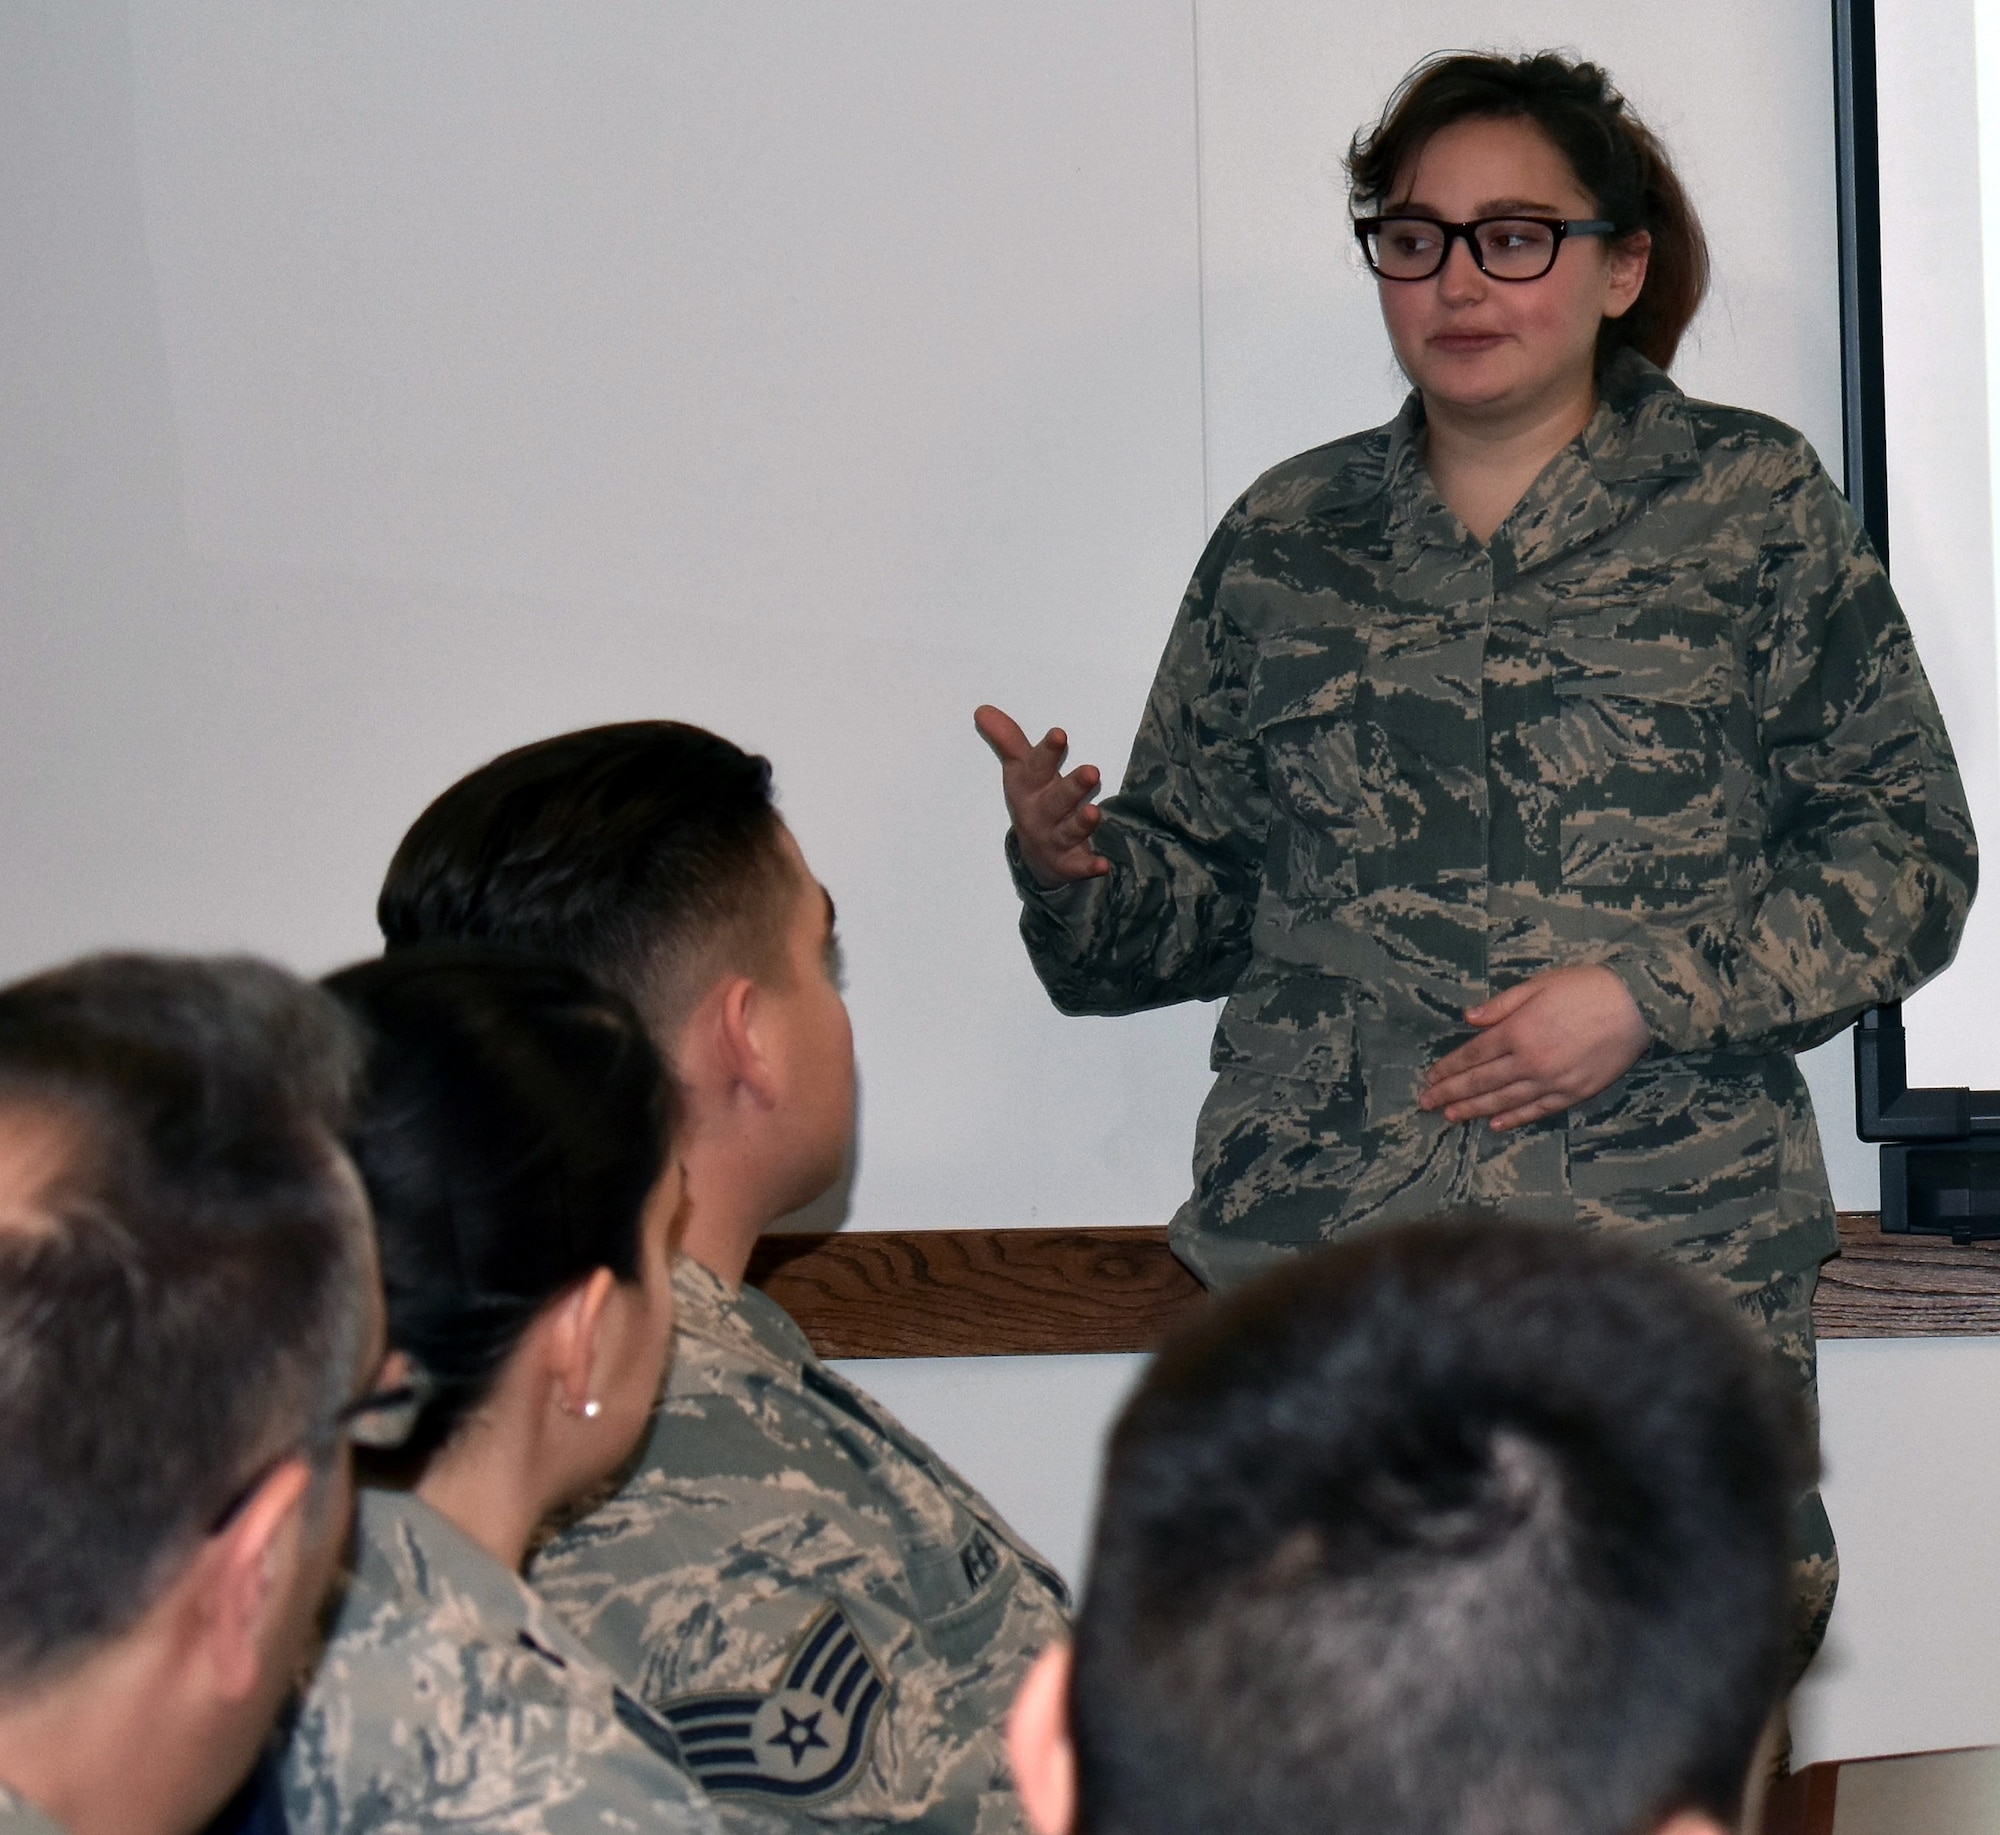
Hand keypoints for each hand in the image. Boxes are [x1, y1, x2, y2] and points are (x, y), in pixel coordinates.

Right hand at [974, 704, 1111, 889]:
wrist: (1037, 856)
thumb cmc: (1033, 800)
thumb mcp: (1021, 771)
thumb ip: (1009, 740)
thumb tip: (982, 709)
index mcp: (1028, 788)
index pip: (1036, 767)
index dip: (1047, 752)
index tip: (1060, 735)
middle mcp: (1039, 814)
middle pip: (1056, 800)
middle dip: (1072, 787)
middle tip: (1092, 771)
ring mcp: (1054, 840)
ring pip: (1068, 831)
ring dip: (1080, 823)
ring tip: (1094, 813)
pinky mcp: (1068, 863)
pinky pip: (1078, 866)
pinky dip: (1089, 867)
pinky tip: (1103, 865)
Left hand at [1420, 965, 1651, 1130]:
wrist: (1636, 1005)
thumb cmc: (1585, 987)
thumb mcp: (1538, 985)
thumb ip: (1501, 1005)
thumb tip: (1468, 1018)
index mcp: (1517, 1031)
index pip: (1473, 1055)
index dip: (1449, 1068)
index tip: (1430, 1077)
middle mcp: (1530, 1061)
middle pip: (1482, 1082)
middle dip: (1451, 1093)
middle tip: (1426, 1104)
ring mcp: (1552, 1080)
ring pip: (1505, 1101)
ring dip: (1474, 1109)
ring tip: (1450, 1116)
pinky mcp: (1574, 1093)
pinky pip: (1537, 1110)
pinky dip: (1514, 1119)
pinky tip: (1495, 1124)